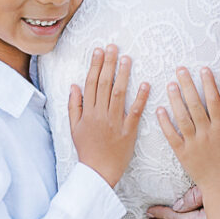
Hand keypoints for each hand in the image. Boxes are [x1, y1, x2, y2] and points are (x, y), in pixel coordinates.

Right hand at [68, 44, 150, 187]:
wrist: (98, 172)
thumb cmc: (87, 149)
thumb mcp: (74, 127)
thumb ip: (74, 106)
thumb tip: (75, 85)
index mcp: (88, 112)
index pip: (91, 83)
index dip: (95, 65)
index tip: (99, 51)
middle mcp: (100, 114)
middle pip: (104, 84)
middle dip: (109, 63)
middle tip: (113, 47)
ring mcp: (115, 122)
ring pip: (119, 94)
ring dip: (123, 75)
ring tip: (127, 59)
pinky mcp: (128, 131)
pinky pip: (135, 112)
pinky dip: (140, 98)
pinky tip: (145, 84)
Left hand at [156, 66, 219, 196]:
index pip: (214, 101)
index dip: (208, 84)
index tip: (203, 69)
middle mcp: (206, 134)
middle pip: (195, 105)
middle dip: (188, 85)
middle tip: (180, 69)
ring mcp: (193, 144)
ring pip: (182, 117)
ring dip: (175, 99)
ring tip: (170, 84)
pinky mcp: (182, 153)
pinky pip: (171, 135)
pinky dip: (165, 122)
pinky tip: (159, 109)